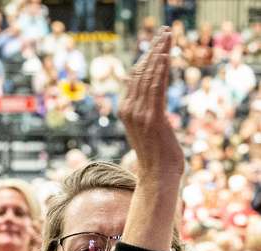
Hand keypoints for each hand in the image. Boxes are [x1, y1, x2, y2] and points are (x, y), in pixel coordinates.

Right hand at [120, 30, 181, 181]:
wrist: (156, 175)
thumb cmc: (155, 154)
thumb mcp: (146, 127)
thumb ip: (141, 107)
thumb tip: (138, 91)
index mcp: (126, 111)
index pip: (135, 78)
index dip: (146, 57)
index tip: (157, 41)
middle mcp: (129, 110)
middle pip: (141, 73)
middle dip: (153, 50)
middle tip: (164, 31)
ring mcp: (140, 114)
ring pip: (148, 77)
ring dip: (159, 54)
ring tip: (167, 36)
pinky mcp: (153, 118)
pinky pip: (156, 89)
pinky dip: (160, 70)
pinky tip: (165, 55)